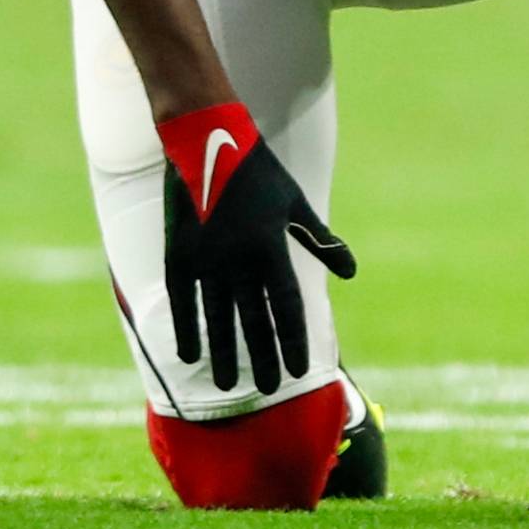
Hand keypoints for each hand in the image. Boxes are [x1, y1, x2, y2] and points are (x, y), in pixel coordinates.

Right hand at [157, 105, 357, 393]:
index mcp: (271, 247)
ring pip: (218, 319)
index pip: (287, 306)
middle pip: (255, 320)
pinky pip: (184, 302)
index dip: (294, 339)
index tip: (300, 370)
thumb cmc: (257, 172)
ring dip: (225, 354)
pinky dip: (187, 329)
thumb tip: (350, 272)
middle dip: (264, 357)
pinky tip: (191, 356)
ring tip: (230, 385)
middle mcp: (239, 259)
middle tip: (272, 388)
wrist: (204, 140)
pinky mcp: (178, 255)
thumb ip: (320, 240)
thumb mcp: (294, 203)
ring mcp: (206, 259)